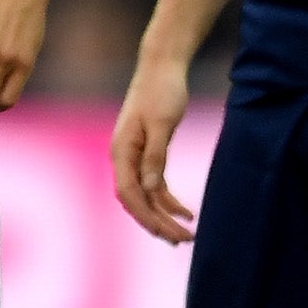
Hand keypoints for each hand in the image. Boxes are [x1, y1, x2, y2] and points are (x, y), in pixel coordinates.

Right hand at [110, 59, 195, 244]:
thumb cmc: (162, 91)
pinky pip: (152, 183)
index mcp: (121, 150)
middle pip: (135, 200)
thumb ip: (155, 157)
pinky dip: (167, 199)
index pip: (129, 194)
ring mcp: (133, 155)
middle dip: (157, 223)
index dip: (148, 217)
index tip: (172, 234)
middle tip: (184, 241)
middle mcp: (122, 156)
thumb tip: (149, 190)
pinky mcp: (146, 150)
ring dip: (163, 215)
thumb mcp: (163, 124)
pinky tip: (185, 211)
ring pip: (144, 195)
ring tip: (186, 234)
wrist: (161, 66)